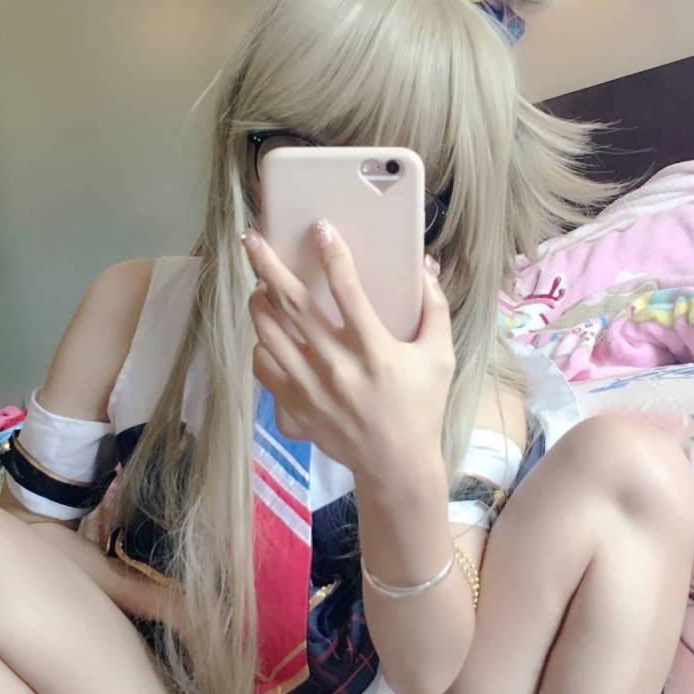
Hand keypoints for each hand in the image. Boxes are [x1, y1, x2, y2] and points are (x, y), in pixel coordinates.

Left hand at [241, 219, 454, 478]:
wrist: (395, 464)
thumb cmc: (420, 407)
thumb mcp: (440, 357)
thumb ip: (434, 309)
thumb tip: (425, 267)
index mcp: (375, 350)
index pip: (348, 291)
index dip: (332, 255)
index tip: (320, 228)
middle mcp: (336, 367)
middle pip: (291, 305)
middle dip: (268, 266)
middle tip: (253, 239)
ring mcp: (310, 389)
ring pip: (267, 333)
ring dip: (259, 302)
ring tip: (259, 287)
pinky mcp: (294, 408)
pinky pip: (263, 368)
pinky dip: (261, 347)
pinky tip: (269, 337)